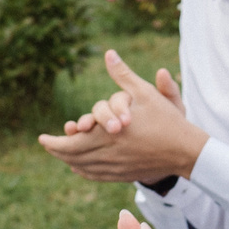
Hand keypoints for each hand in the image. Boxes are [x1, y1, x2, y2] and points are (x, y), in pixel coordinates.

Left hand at [37, 51, 205, 183]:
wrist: (186, 151)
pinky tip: (79, 167)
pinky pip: (98, 175)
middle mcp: (108, 153)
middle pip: (73, 157)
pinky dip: (84, 171)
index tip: (41, 138)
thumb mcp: (144, 93)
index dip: (53, 142)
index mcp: (107, 134)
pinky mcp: (125, 174)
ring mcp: (116, 167)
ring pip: (84, 167)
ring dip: (69, 161)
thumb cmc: (166, 120)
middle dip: (57, 151)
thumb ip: (123, 74)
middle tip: (46, 144)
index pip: (71, 142)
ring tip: (60, 154)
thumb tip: (109, 53)